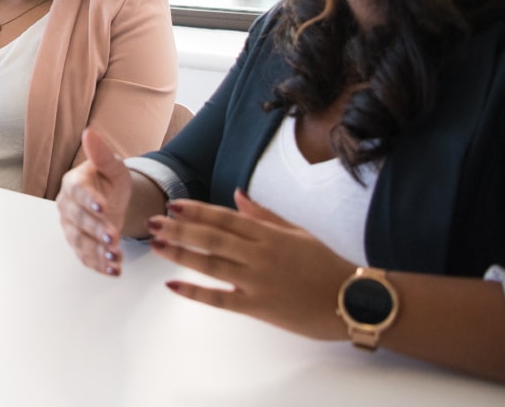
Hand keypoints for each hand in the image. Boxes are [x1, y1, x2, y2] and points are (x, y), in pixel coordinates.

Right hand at [56, 128, 132, 276]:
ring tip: (115, 257)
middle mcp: (67, 207)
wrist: (113, 201)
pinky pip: (85, 257)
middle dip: (95, 229)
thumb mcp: (113, 166)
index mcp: (73, 184)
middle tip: (112, 236)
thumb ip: (102, 153)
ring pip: (80, 242)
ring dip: (97, 251)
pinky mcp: (79, 245)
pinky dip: (99, 265)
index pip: (77, 192)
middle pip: (78, 220)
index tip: (102, 206)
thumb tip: (89, 132)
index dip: (89, 200)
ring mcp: (71, 228)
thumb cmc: (110, 181)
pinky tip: (113, 270)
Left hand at [149, 189, 352, 340]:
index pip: (226, 218)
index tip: (174, 205)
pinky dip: (195, 293)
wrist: (351, 301)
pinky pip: (220, 299)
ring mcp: (257, 281)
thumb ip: (265, 216)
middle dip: (180, 229)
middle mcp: (259, 255)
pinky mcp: (258, 307)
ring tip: (156, 246)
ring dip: (181, 254)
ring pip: (211, 265)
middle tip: (153, 223)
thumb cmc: (326, 264)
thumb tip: (237, 196)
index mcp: (269, 234)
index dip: (198, 211)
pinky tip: (173, 286)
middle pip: (212, 239)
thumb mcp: (298, 232)